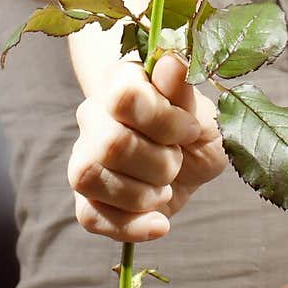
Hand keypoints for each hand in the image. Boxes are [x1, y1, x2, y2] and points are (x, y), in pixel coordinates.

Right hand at [68, 53, 225, 242]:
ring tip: (164, 188)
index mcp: (122, 82)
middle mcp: (94, 115)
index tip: (189, 130)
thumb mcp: (203, 112)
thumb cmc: (194, 131)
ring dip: (142, 194)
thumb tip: (170, 61)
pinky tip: (159, 223)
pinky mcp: (86, 196)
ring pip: (89, 177)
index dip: (163, 121)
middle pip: (110, 144)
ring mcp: (84, 155)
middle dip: (159, 163)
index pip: (125, 97)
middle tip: (177, 160)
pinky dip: (130, 226)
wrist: (188, 163)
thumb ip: (183, 91)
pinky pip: (89, 216)